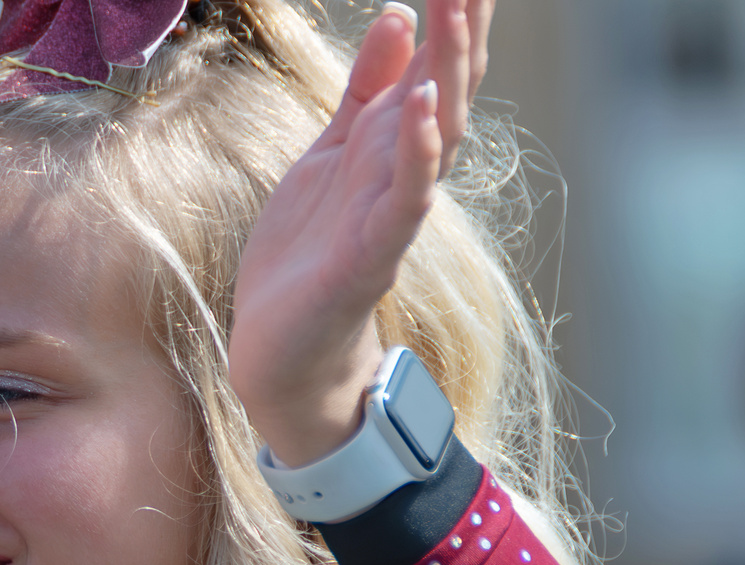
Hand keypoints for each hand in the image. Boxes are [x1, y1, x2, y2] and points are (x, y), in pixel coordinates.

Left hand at [228, 0, 493, 467]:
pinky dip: (415, 153)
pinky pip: (404, 199)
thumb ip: (364, 89)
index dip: (455, 15)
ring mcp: (392, 214)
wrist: (283, 350)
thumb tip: (398, 15)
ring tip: (453, 12)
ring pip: (433, 136)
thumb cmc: (307, 253)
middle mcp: (404, 173)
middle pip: (446, 89)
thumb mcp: (329, 153)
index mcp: (391, 146)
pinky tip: (420, 108)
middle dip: (461, 29)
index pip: (437, 67)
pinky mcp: (370, 255)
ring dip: (446, 75)